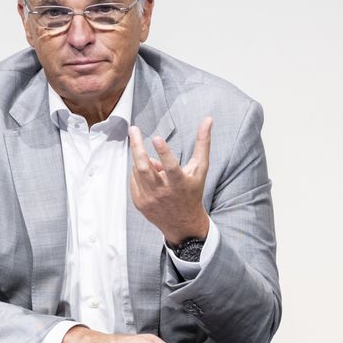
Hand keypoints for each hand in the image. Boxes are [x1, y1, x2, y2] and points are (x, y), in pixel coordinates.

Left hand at [128, 118, 211, 243]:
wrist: (182, 223)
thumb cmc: (192, 192)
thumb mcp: (200, 169)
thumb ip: (203, 144)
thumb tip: (207, 119)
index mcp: (179, 183)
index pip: (171, 167)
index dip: (164, 152)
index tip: (156, 138)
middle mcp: (162, 192)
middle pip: (144, 168)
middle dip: (137, 147)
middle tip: (134, 130)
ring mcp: (149, 199)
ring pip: (138, 171)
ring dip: (143, 161)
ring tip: (156, 165)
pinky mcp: (139, 203)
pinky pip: (134, 180)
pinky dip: (139, 173)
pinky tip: (151, 177)